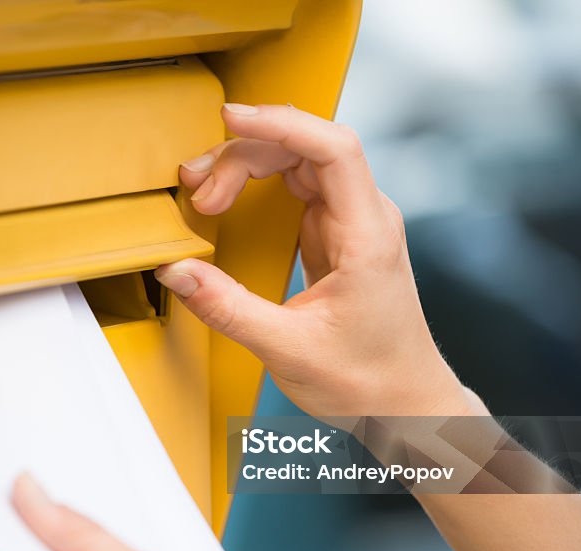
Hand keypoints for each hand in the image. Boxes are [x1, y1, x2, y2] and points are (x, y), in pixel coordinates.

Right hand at [157, 103, 485, 417]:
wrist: (403, 403)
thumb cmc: (367, 380)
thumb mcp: (288, 349)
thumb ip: (228, 308)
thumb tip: (176, 271)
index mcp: (366, 235)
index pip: (332, 149)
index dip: (282, 124)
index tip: (232, 118)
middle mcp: (364, 217)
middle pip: (304, 148)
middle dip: (244, 154)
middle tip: (198, 190)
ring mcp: (350, 223)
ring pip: (297, 162)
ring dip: (246, 165)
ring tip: (203, 193)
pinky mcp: (335, 234)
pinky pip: (295, 186)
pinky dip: (255, 185)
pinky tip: (227, 200)